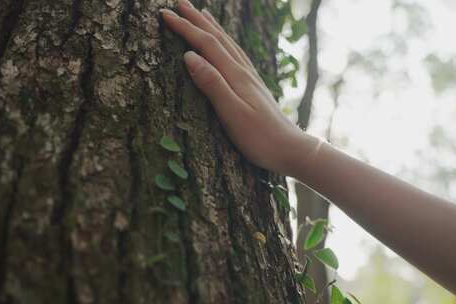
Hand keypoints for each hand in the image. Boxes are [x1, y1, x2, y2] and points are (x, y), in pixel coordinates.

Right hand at [161, 0, 316, 175]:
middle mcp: (244, 72)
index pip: (206, 44)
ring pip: (228, 45)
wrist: (290, 150)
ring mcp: (251, 79)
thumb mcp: (232, 114)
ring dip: (212, 28)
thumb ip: (212, 84)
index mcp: (236, 76)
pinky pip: (236, 56)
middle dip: (196, 20)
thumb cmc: (260, 138)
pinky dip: (226, 44)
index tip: (165, 14)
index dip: (185, 28)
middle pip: (218, 39)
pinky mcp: (254, 88)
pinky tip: (227, 47)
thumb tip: (189, 56)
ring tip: (202, 15)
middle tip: (179, 3)